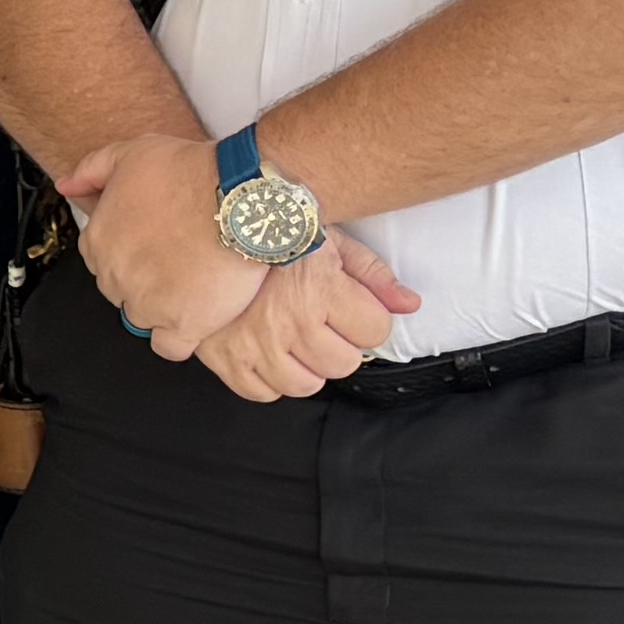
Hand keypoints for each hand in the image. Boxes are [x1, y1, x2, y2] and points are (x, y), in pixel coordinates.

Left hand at [61, 131, 264, 362]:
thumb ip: (92, 170)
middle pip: (121, 290)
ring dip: (161, 306)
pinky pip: (169, 347)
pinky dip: (179, 337)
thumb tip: (66, 186)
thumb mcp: (131, 153)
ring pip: (142, 318)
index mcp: (98, 242)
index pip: (101, 259)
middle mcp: (115, 277)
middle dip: (144, 278)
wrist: (240, 195)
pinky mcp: (183, 325)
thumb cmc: (190, 172)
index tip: (153, 244)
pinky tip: (195, 317)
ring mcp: (147, 305)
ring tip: (191, 285)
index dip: (129, 251)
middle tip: (176, 261)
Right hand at [196, 232, 425, 401]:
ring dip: (306, 366)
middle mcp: (287, 321)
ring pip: (305, 385)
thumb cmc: (274, 232)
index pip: (375, 331)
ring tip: (294, 338)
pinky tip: (268, 351)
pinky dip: (269, 378)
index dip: (367, 319)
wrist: (213, 230)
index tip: (351, 306)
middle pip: (343, 364)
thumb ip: (374, 275)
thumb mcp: (332, 241)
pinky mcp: (225, 359)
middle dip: (339, 345)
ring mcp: (253, 344)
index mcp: (318, 289)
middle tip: (321, 322)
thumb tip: (410, 305)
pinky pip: (262, 393)